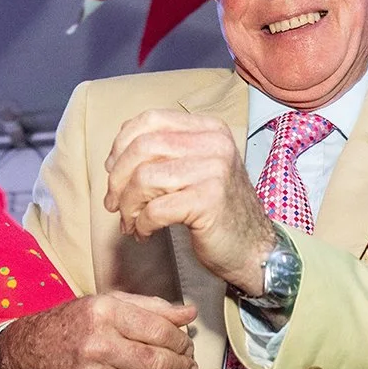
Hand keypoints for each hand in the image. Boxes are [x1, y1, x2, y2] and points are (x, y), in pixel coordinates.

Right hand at [0, 293, 198, 368]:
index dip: (181, 341)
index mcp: (104, 313)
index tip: (187, 344)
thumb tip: (190, 314)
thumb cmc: (75, 323)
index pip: (159, 331)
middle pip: (157, 362)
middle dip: (182, 366)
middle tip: (190, 365)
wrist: (30, 355)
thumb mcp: (108, 303)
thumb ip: (152, 307)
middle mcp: (97, 346)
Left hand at [103, 109, 276, 292]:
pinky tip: (145, 233)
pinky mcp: (208, 202)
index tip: (113, 170)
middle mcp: (214, 143)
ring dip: (127, 205)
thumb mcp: (197, 168)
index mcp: (209, 129)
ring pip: (144, 178)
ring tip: (130, 222)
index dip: (121, 144)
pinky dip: (142, 224)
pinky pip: (155, 209)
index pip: (150, 119)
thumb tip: (114, 159)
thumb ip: (166, 154)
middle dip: (118, 179)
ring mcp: (214, 171)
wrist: (254, 248)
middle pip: (142, 147)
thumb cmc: (218, 210)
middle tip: (113, 203)